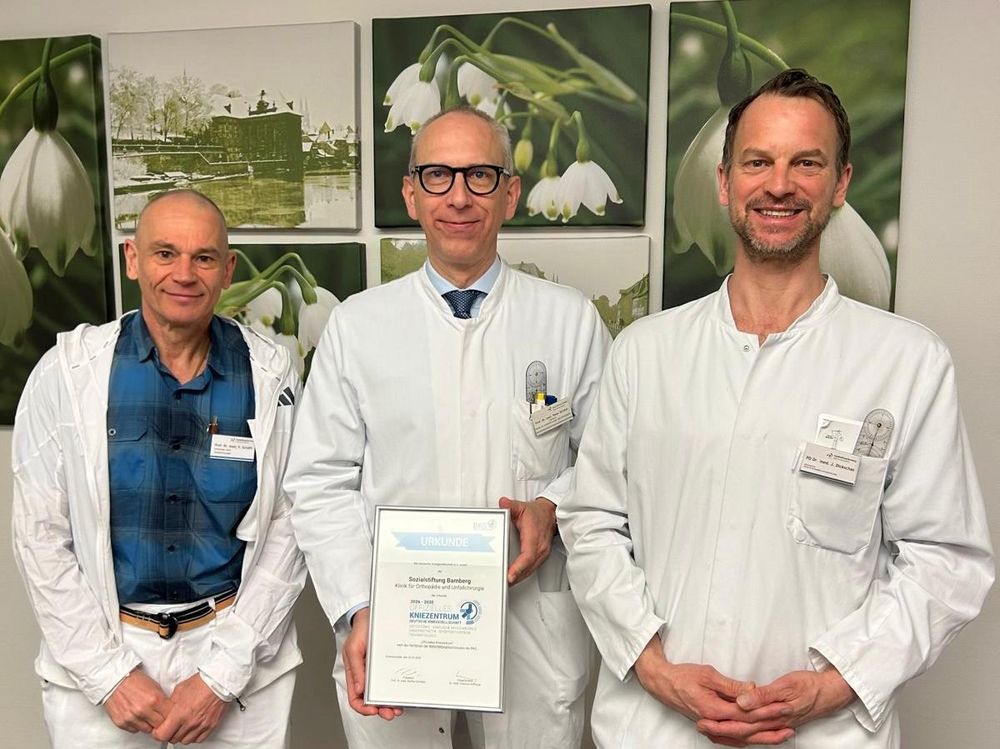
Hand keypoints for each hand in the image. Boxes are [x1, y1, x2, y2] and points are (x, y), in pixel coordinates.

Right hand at [104, 669, 168, 733]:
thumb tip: (170, 711)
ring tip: (147, 716)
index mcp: (154, 699)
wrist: (115, 680)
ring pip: (147, 730)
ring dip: (149, 724)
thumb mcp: (155, 686)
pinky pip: (134, 730)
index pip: (170, 716)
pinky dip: (137, 725)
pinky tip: (137, 716)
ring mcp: (131, 718)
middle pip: (160, 726)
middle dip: (161, 721)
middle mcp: (143, 710)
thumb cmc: (135, 681)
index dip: (171, 715)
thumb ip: (163, 700)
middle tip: (159, 716)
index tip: (169, 714)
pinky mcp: (121, 722)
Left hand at [151, 673, 227, 743]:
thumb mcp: (179, 690)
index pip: (163, 734)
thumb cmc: (201, 683)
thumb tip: (166, 712)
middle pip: (173, 739)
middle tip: (170, 728)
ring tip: (182, 728)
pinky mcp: (211, 726)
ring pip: (186, 741)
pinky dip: (194, 736)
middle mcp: (190, 722)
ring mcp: (201, 725)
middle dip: (169, 734)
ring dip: (182, 736)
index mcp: (180, 713)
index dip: (157, 734)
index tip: (158, 730)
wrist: (219, 682)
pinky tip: (193, 729)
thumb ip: (170, 703)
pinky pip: (199, 739)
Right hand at [342, 608, 402, 720]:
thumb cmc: (361, 629)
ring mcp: (377, 672)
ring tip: (398, 707)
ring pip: (382, 694)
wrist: (372, 614)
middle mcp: (366, 675)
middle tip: (390, 713)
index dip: (363, 708)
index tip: (373, 710)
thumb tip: (359, 690)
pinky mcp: (388, 666)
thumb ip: (355, 669)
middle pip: (371, 700)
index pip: (355, 698)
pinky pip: (392, 682)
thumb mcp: (354, 648)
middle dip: (380, 710)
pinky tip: (402, 693)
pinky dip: (396, 691)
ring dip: (390, 704)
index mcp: (354, 674)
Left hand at [499, 496, 555, 584]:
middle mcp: (540, 547)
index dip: (518, 567)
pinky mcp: (541, 557)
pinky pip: (531, 568)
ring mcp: (541, 553)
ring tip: (504, 583)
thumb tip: (503, 504)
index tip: (510, 574)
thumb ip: (511, 506)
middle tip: (501, 582)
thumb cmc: (537, 513)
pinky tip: (513, 578)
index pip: (527, 555)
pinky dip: (522, 574)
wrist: (550, 514)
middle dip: (515, 576)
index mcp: (534, 536)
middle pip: (527, 567)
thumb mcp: (522, 507)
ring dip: (518, 577)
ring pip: (529, 570)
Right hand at [634, 636, 793, 746]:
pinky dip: (747, 740)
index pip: (747, 714)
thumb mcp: (708, 674)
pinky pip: (732, 739)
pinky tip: (758, 739)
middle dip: (771, 727)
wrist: (662, 683)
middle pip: (748, 730)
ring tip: (783, 734)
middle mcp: (714, 723)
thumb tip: (752, 689)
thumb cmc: (683, 676)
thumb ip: (731, 685)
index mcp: (714, 709)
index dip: (768, 711)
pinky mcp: (710, 727)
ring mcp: (711, 727)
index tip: (784, 706)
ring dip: (763, 737)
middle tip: (791, 722)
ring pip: (742, 738)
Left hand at [698, 668, 853, 744]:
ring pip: (749, 734)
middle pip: (742, 731)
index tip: (704, 719)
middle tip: (700, 726)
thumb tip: (742, 703)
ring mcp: (776, 725)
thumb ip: (763, 696)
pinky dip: (744, 735)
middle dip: (720, 730)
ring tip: (711, 731)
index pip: (741, 721)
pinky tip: (736, 733)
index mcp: (771, 714)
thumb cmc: (809, 685)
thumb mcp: (786, 685)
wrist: (831, 692)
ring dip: (730, 733)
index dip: (722, 722)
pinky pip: (758, 733)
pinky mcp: (779, 722)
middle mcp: (773, 723)